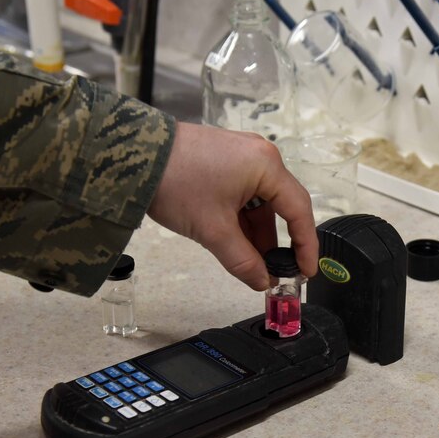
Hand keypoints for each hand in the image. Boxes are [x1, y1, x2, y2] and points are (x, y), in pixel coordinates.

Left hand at [147, 122, 317, 290]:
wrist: (133, 155)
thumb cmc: (177, 184)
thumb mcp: (213, 230)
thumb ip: (243, 261)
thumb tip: (262, 282)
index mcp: (267, 166)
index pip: (299, 210)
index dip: (306, 245)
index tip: (305, 273)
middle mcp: (261, 157)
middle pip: (281, 206)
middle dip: (278, 243)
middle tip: (278, 273)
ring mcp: (242, 156)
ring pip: (260, 203)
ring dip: (257, 234)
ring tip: (252, 264)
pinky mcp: (224, 160)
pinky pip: (245, 195)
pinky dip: (243, 220)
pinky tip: (237, 243)